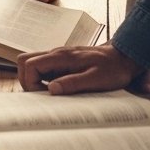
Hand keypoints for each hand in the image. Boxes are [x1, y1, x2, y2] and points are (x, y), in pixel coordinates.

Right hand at [17, 43, 142, 94]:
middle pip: (24, 61)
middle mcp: (56, 54)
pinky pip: (43, 68)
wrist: (124, 58)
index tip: (44, 96)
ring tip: (50, 94)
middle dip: (26, 80)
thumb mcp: (96, 80)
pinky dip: (43, 80)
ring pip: (32, 64)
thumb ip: (73, 83)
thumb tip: (51, 90)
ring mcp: (58, 57)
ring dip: (34, 80)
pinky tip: (57, 90)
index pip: (29, 64)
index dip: (29, 82)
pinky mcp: (62, 63)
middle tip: (43, 96)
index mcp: (62, 56)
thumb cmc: (113, 69)